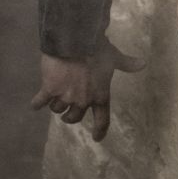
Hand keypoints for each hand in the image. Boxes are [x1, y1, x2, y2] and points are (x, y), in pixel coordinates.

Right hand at [30, 41, 144, 140]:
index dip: (100, 130)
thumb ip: (127, 63)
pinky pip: (40, 102)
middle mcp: (83, 100)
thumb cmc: (98, 49)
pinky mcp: (49, 89)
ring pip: (57, 109)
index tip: (96, 138)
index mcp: (100, 95)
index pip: (102, 119)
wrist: (75, 40)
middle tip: (67, 113)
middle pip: (74, 117)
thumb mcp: (115, 57)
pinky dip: (37, 104)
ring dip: (56, 105)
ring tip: (55, 98)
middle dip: (70, 117)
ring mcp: (65, 96)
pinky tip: (34, 105)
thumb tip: (143, 63)